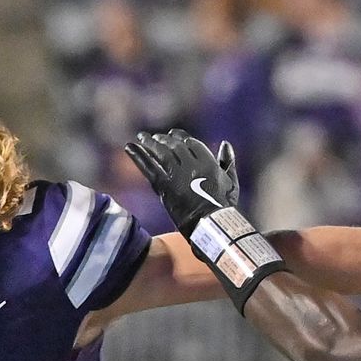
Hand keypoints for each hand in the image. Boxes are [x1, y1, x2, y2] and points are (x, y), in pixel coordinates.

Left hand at [124, 129, 238, 235]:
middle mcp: (192, 166)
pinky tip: (129, 147)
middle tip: (156, 137)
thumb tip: (225, 144)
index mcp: (208, 163)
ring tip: (142, 136)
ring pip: (161, 153)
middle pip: (175, 146)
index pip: (191, 143)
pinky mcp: (165, 187)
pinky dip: (138, 156)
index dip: (180, 137)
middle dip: (164, 139)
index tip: (173, 134)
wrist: (210, 226)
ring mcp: (178, 176)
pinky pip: (149, 168)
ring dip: (150, 143)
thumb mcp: (231, 182)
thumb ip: (228, 162)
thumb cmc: (223, 207)